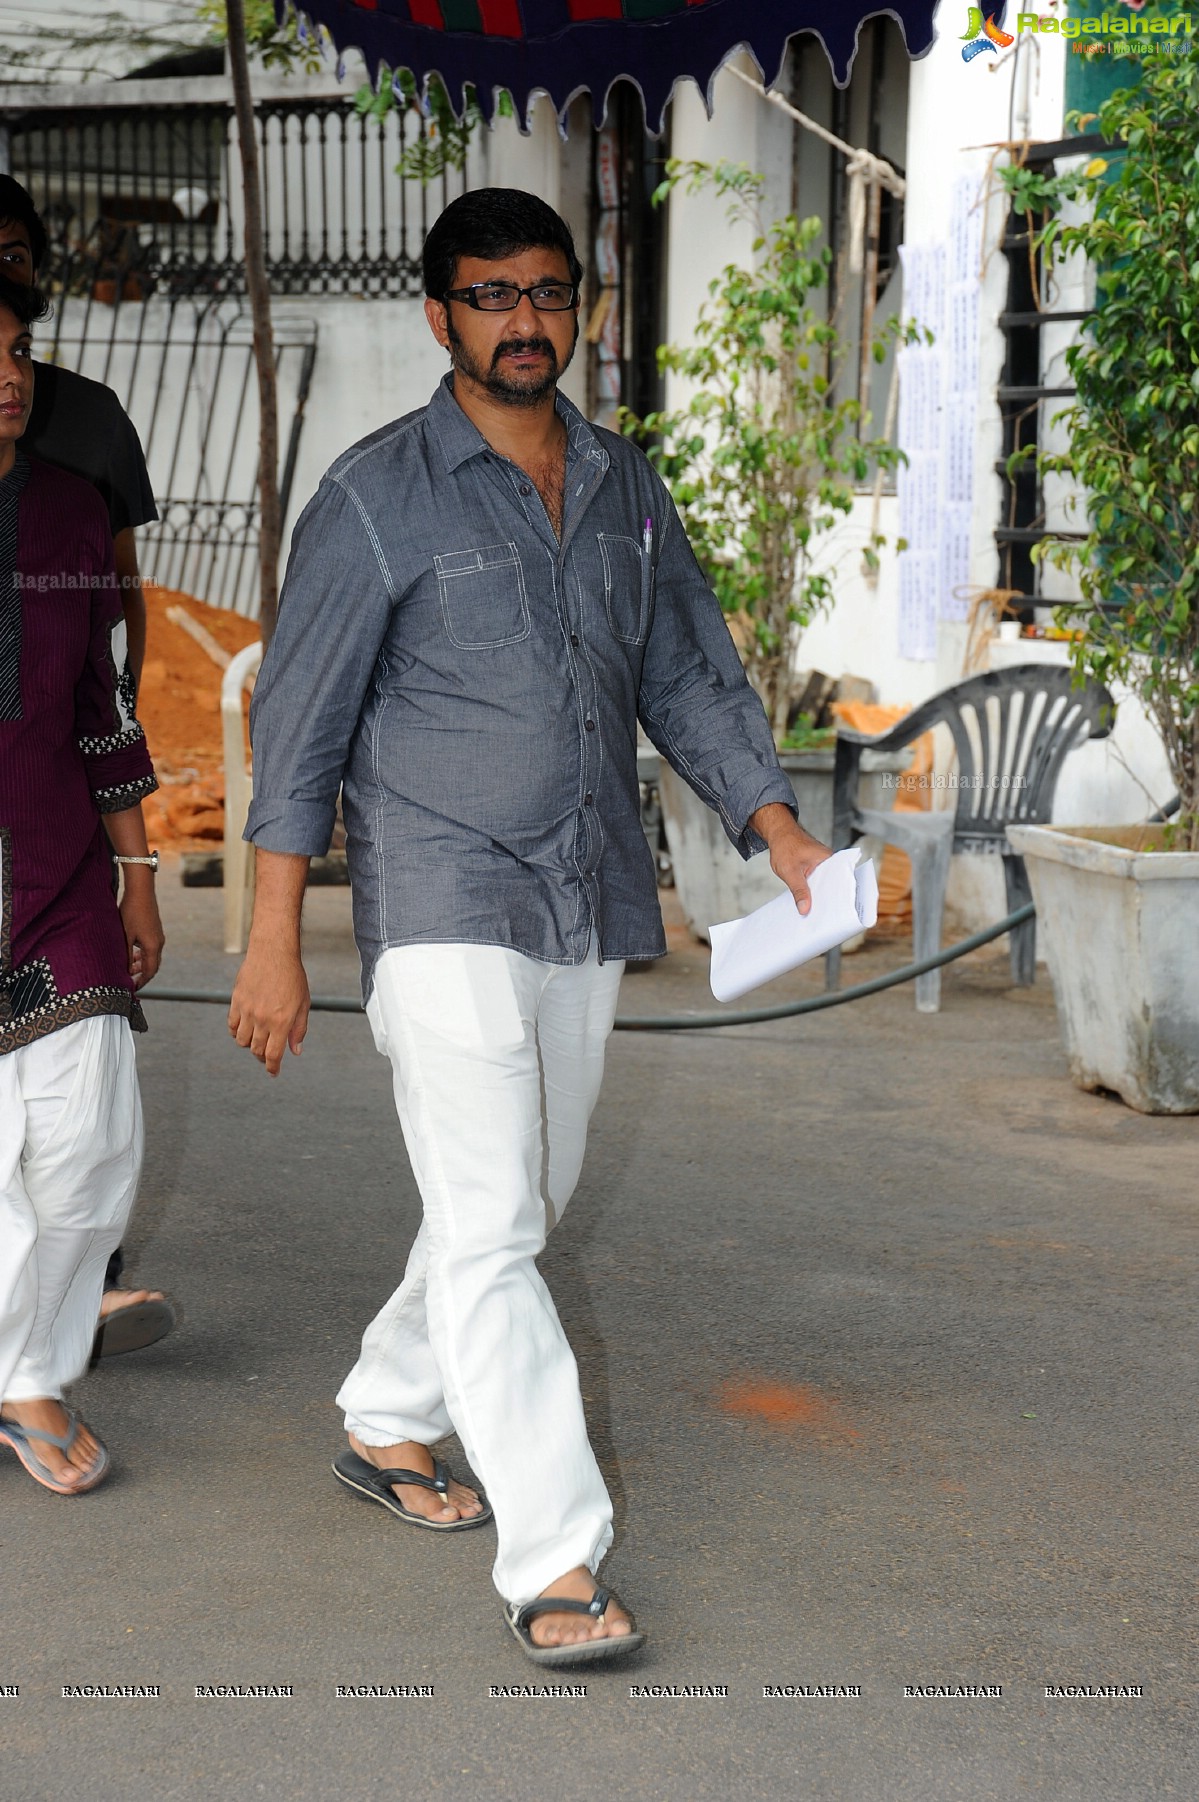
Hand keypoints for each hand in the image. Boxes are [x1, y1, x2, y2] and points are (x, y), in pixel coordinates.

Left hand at [119, 878, 164, 987]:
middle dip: (142, 975)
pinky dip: (143, 955)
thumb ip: (126, 955)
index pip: (149, 971)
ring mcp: (158, 936)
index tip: (131, 989)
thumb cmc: (131, 912)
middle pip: (153, 966)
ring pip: (152, 957)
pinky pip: (151, 948)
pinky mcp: (155, 930)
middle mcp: (159, 943)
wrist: (141, 891)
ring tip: (129, 968)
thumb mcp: (125, 936)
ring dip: (142, 964)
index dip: (141, 982)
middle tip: (130, 982)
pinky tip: (132, 953)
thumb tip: (126, 972)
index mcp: (153, 946)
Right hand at [228, 944, 310, 1077]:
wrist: (273, 952)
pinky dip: (236, 1032)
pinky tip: (244, 1029)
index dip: (272, 1067)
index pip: (273, 1054)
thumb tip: (295, 1051)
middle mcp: (262, 1019)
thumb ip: (299, 1029)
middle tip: (267, 1057)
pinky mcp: (236, 1001)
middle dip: (262, 1058)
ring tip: (257, 1040)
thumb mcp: (303, 1004)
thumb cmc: (292, 977)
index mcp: (281, 1022)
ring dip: (249, 1045)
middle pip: (256, 1050)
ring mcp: (247, 1010)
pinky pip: (232, 1025)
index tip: (273, 1072)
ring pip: (241, 1040)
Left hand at [770, 824, 832, 915]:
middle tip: (823, 919)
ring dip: (819, 896)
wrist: (779, 833)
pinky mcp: (817, 868)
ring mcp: (824, 865)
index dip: (837, 899)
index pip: (839, 883)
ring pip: (824, 885)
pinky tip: (809, 902)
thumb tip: (805, 909)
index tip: (834, 914)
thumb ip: (799, 891)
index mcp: (829, 860)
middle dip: (828, 901)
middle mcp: (830, 862)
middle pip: (832, 886)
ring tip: (816, 914)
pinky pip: (818, 882)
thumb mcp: (790, 872)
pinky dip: (813, 891)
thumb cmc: (785, 846)